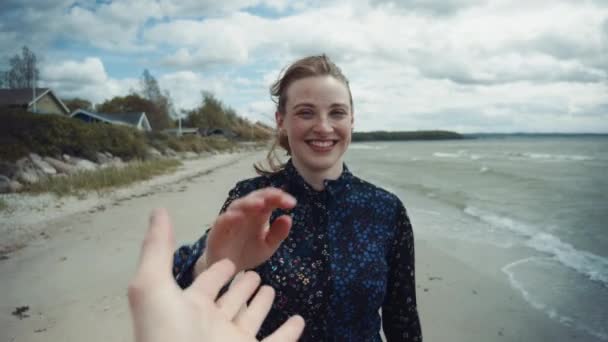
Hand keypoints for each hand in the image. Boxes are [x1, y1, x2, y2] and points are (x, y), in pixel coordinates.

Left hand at [128, 208, 304, 341]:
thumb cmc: (167, 334)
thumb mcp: (153, 286)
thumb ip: (158, 249)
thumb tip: (159, 211)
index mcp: (189, 306)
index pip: (205, 284)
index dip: (216, 271)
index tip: (229, 260)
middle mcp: (212, 324)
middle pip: (230, 301)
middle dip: (241, 286)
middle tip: (254, 271)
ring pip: (251, 319)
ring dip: (261, 304)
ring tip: (271, 287)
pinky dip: (289, 333)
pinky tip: (299, 320)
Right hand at [199, 188, 296, 275]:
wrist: (227, 270)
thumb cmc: (248, 252)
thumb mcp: (268, 246)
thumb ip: (278, 234)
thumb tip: (288, 218)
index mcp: (260, 214)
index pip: (270, 200)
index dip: (280, 198)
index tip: (292, 203)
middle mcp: (245, 213)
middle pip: (256, 198)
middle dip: (267, 196)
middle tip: (278, 197)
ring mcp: (231, 219)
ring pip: (239, 205)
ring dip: (249, 203)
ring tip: (260, 204)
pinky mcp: (218, 230)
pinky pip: (223, 220)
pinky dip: (230, 217)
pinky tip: (239, 216)